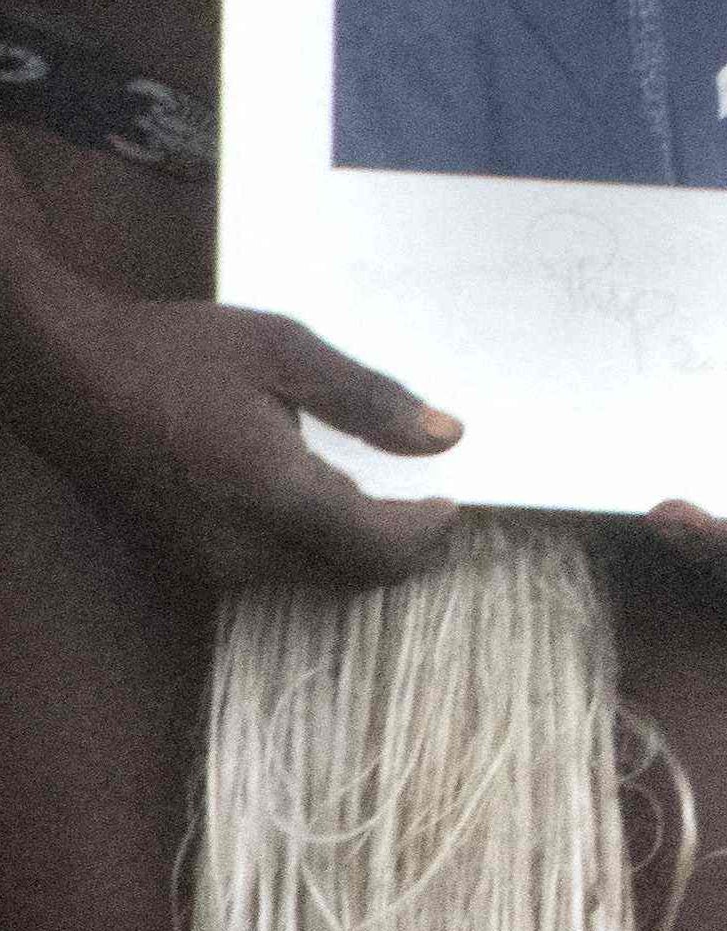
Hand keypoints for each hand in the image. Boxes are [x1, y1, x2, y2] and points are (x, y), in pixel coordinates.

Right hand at [20, 287, 464, 591]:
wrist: (65, 377)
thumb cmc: (175, 353)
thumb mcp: (286, 351)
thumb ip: (369, 400)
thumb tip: (447, 438)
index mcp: (271, 491)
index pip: (375, 544)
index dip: (427, 533)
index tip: (456, 502)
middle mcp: (239, 544)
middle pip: (349, 575)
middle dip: (402, 551)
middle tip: (435, 506)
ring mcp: (206, 561)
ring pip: (312, 579)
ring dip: (360, 553)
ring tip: (396, 503)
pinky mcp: (186, 559)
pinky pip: (273, 572)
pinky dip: (318, 550)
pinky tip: (331, 504)